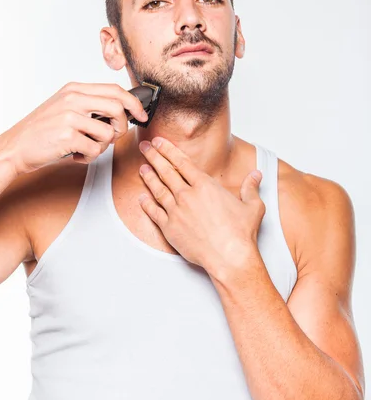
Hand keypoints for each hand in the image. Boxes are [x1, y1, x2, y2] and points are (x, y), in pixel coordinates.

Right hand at [0, 82, 147, 174]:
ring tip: (85, 148)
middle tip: (113, 137)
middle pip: (118, 107)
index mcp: (74, 90)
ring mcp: (69, 117)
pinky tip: (74, 155)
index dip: (133, 103)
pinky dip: (88, 157)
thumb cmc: (41, 131)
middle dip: (123, 126)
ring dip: (102, 146)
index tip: (141, 115)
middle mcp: (73, 99)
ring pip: (109, 132)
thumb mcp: (63, 108)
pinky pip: (96, 149)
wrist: (13, 148)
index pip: (114, 90)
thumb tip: (123, 111)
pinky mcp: (67, 136)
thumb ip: (89, 105)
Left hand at [138, 136, 264, 276]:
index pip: (182, 162)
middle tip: (145, 147)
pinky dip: (146, 204)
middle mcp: (188, 196)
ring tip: (142, 168)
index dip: (169, 150)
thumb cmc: (240, 233)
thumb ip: (251, 188)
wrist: (229, 257)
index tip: (160, 142)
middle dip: (154, 157)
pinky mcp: (170, 228)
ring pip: (158, 189)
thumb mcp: (252, 206)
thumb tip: (256, 175)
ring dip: (149, 177)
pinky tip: (141, 198)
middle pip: (166, 171)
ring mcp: (176, 211)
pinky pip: (154, 212)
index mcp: (205, 186)